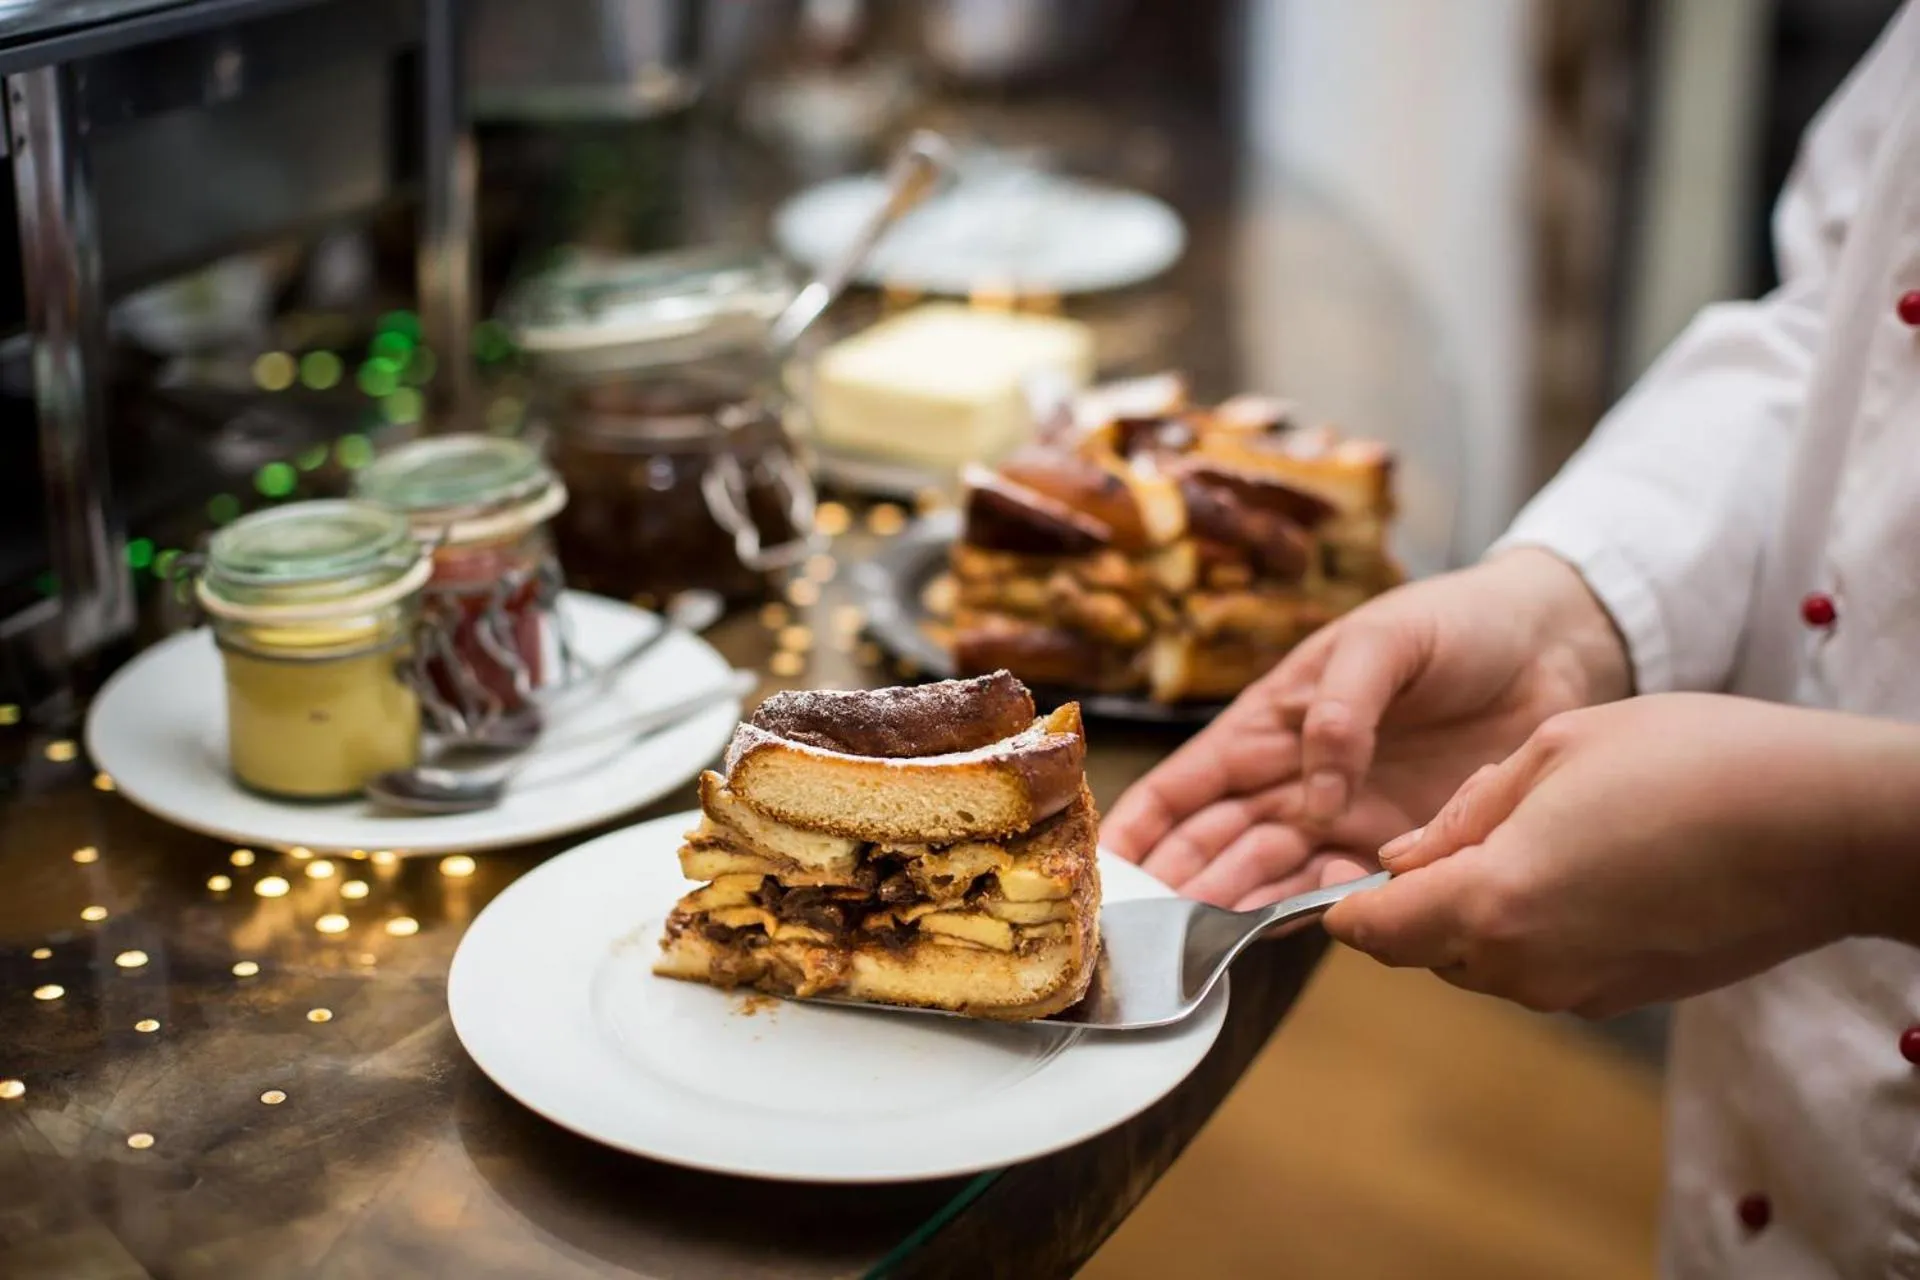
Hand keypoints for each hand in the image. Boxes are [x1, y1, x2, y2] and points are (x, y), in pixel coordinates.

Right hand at [1101, 549, 1629, 909]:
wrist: (1556, 647)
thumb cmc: (1458, 624)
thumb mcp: (1385, 640)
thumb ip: (1342, 710)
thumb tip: (1314, 795)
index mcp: (1274, 719)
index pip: (1189, 780)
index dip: (1144, 822)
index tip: (1108, 865)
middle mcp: (1296, 776)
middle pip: (1214, 840)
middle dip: (1174, 881)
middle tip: (1141, 926)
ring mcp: (1344, 816)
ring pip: (1263, 874)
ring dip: (1227, 906)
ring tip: (1191, 941)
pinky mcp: (1399, 846)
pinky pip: (1337, 890)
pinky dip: (1302, 913)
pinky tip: (1268, 935)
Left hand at [1324, 694, 1919, 1017]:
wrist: (1826, 828)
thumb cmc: (1694, 763)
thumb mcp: (1556, 749)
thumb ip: (1465, 811)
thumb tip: (1405, 856)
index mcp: (1492, 900)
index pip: (1375, 929)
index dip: (1345, 905)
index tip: (1332, 877)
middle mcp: (1525, 965)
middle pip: (1424, 950)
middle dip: (1412, 901)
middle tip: (1439, 835)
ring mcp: (1578, 990)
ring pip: (1481, 961)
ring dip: (1474, 912)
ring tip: (1524, 834)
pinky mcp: (1623, 996)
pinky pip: (1540, 967)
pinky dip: (1531, 926)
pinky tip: (1578, 865)